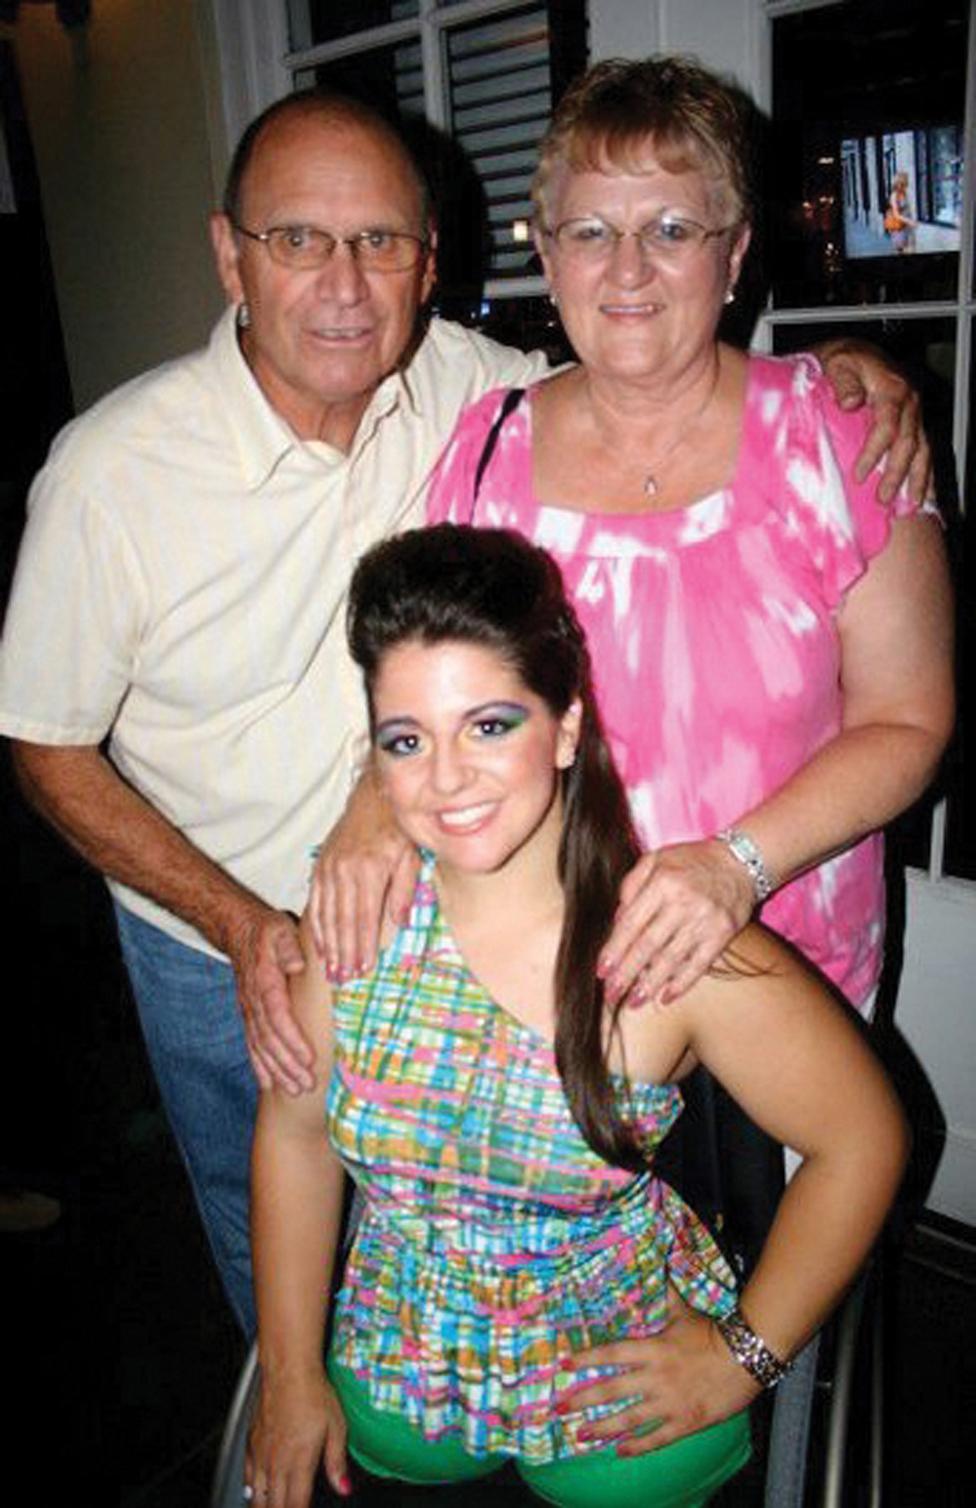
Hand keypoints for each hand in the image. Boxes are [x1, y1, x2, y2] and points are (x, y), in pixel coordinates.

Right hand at [225, 905, 312, 1093]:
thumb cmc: (267, 931)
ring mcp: (249, 1011)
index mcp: (265, 982)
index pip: (279, 1017)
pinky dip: (260, 1066)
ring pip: (261, 1047)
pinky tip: (270, 1084)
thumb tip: (297, 964)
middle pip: (270, 1040)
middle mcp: (254, 1002)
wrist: (238, 931)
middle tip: (308, 1085)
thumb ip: (289, 946)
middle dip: (288, 1066)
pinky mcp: (249, 1016)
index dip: (293, 1040)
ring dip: (278, 1071)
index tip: (309, 1059)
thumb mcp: (281, 929)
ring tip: (296, 1090)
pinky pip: (252, 1045)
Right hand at [247, 1368, 350, 1505]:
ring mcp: (262, 1454)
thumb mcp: (337, 1427)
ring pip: (257, 1497)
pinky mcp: (252, 1443)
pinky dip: (252, 1491)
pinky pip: (248, 1478)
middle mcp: (277, 1462)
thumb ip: (337, 1462)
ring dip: (266, 1507)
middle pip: (275, 1506)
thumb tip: (343, 1488)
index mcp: (299, 1462)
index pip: (297, 1506)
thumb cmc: (313, 1393)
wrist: (288, 1370)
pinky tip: (256, 1493)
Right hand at [309, 794, 417, 982]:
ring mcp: (329, 867)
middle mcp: (345, 870)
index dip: (364, 944)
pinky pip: (316, 900)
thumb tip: (399, 923)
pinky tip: (319, 943)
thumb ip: (404, 890)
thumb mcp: (410, 857)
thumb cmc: (397, 829)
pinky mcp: (321, 865)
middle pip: (343, 920)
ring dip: (328, 944)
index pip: (365, 916)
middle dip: (343, 952)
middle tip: (343, 977)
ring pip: (326, 913)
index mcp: (370, 869)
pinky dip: (316, 924)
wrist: (373, 798)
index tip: (364, 968)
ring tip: (330, 969)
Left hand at [558, 1295, 758, 1455]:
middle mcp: (656, 1377)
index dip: (587, 1359)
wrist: (747, 1356)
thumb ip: (665, 1294)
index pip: (612, 1353)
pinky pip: (656, 1438)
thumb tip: (656, 1263)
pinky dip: (638, 1446)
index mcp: (653, 1349)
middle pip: (612, 1390)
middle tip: (559, 1408)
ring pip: (629, 1419)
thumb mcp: (684, 1312)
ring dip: (603, 1428)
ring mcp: (669, 1403)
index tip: (564, 1364)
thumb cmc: (712, 1332)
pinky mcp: (685, 1422)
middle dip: (583, 1400)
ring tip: (581, 1435)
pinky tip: (620, 1451)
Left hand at [598, 841, 754, 1008]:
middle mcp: (682, 902)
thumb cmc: (692, 861)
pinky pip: (699, 964)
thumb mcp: (657, 858)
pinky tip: (666, 997)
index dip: (614, 949)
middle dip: (627, 973)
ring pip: (671, 958)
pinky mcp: (723, 934)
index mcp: (662, 882)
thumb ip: (632, 884)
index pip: (631, 922)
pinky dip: (682, 983)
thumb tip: (617, 920)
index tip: (601, 971)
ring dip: (651, 984)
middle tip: (611, 993)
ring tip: (634, 1001)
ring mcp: (704, 920)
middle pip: (648, 945)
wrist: (740, 861)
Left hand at [818, 339, 931, 503]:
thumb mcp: (838, 363)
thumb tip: (850, 402)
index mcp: (892, 388)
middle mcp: (910, 401)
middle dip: (897, 474)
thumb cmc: (844, 360)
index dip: (874, 452)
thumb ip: (844, 382)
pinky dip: (927, 472)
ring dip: (918, 478)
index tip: (859, 475)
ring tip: (912, 503)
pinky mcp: (915, 419)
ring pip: (923, 448)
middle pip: (908, 442)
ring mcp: (915, 411)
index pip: (887, 426)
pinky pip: (926, 448)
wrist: (856, 352)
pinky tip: (926, 492)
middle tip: (883, 498)